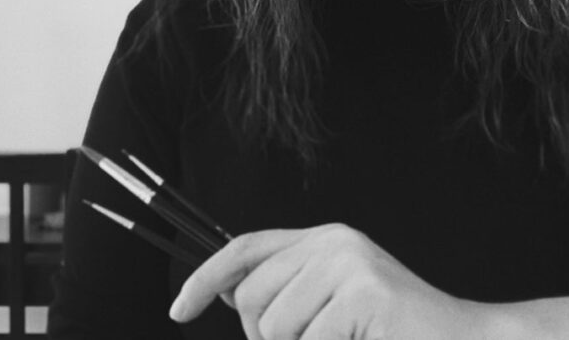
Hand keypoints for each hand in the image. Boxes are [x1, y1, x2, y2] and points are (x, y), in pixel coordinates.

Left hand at [168, 223, 488, 339]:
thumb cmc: (389, 332)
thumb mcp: (330, 306)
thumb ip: (288, 293)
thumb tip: (229, 294)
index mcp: (326, 239)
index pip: (247, 248)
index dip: (207, 277)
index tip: (178, 308)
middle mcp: (336, 241)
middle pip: (253, 296)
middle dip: (266, 337)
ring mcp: (352, 264)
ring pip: (275, 327)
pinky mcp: (365, 292)